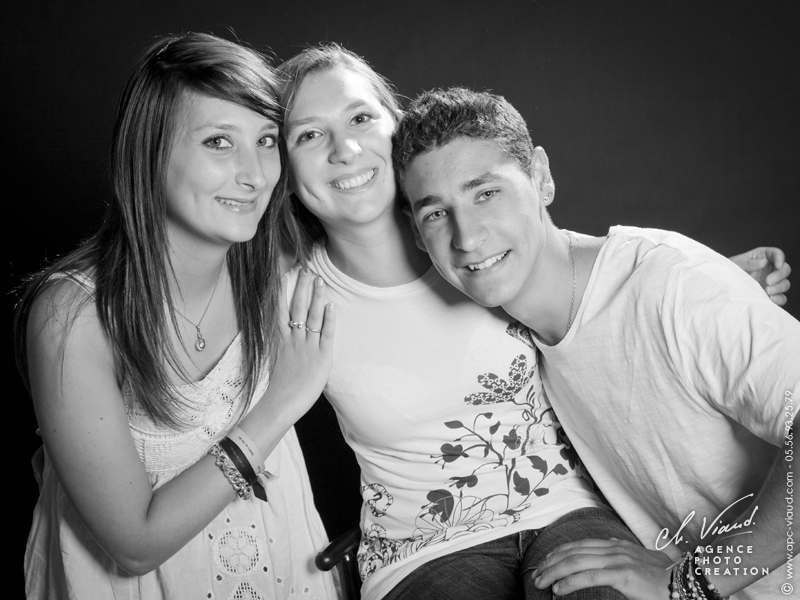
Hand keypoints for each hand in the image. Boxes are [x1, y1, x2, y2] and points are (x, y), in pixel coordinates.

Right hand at [266, 268, 334, 422]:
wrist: (280, 404)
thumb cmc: (276, 388)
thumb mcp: (273, 362)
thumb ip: (278, 348)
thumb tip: (280, 339)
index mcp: (279, 340)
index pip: (280, 309)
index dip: (283, 292)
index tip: (285, 275)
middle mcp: (292, 339)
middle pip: (296, 307)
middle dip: (301, 287)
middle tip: (306, 269)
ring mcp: (307, 346)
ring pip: (311, 316)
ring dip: (315, 296)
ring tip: (319, 279)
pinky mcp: (321, 356)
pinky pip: (326, 333)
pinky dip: (328, 319)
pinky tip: (330, 305)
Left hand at [532, 538, 673, 598]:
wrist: (688, 583)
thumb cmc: (666, 579)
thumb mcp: (640, 564)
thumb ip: (623, 560)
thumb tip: (609, 560)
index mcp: (617, 546)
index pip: (581, 544)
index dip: (560, 551)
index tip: (546, 560)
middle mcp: (615, 549)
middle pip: (573, 551)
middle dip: (551, 562)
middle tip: (536, 574)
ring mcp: (619, 560)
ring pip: (576, 562)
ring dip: (554, 572)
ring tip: (540, 582)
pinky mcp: (623, 575)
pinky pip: (589, 576)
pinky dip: (570, 582)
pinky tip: (558, 590)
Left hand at [729, 247, 790, 304]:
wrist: (723, 286)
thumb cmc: (729, 270)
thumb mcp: (736, 264)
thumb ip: (749, 262)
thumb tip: (764, 262)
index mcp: (762, 257)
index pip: (777, 254)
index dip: (780, 258)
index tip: (778, 265)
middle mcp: (770, 269)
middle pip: (785, 269)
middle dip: (779, 275)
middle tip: (768, 281)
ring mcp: (771, 282)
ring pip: (784, 283)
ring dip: (779, 287)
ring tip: (767, 291)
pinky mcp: (770, 294)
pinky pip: (781, 297)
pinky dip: (779, 299)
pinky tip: (771, 299)